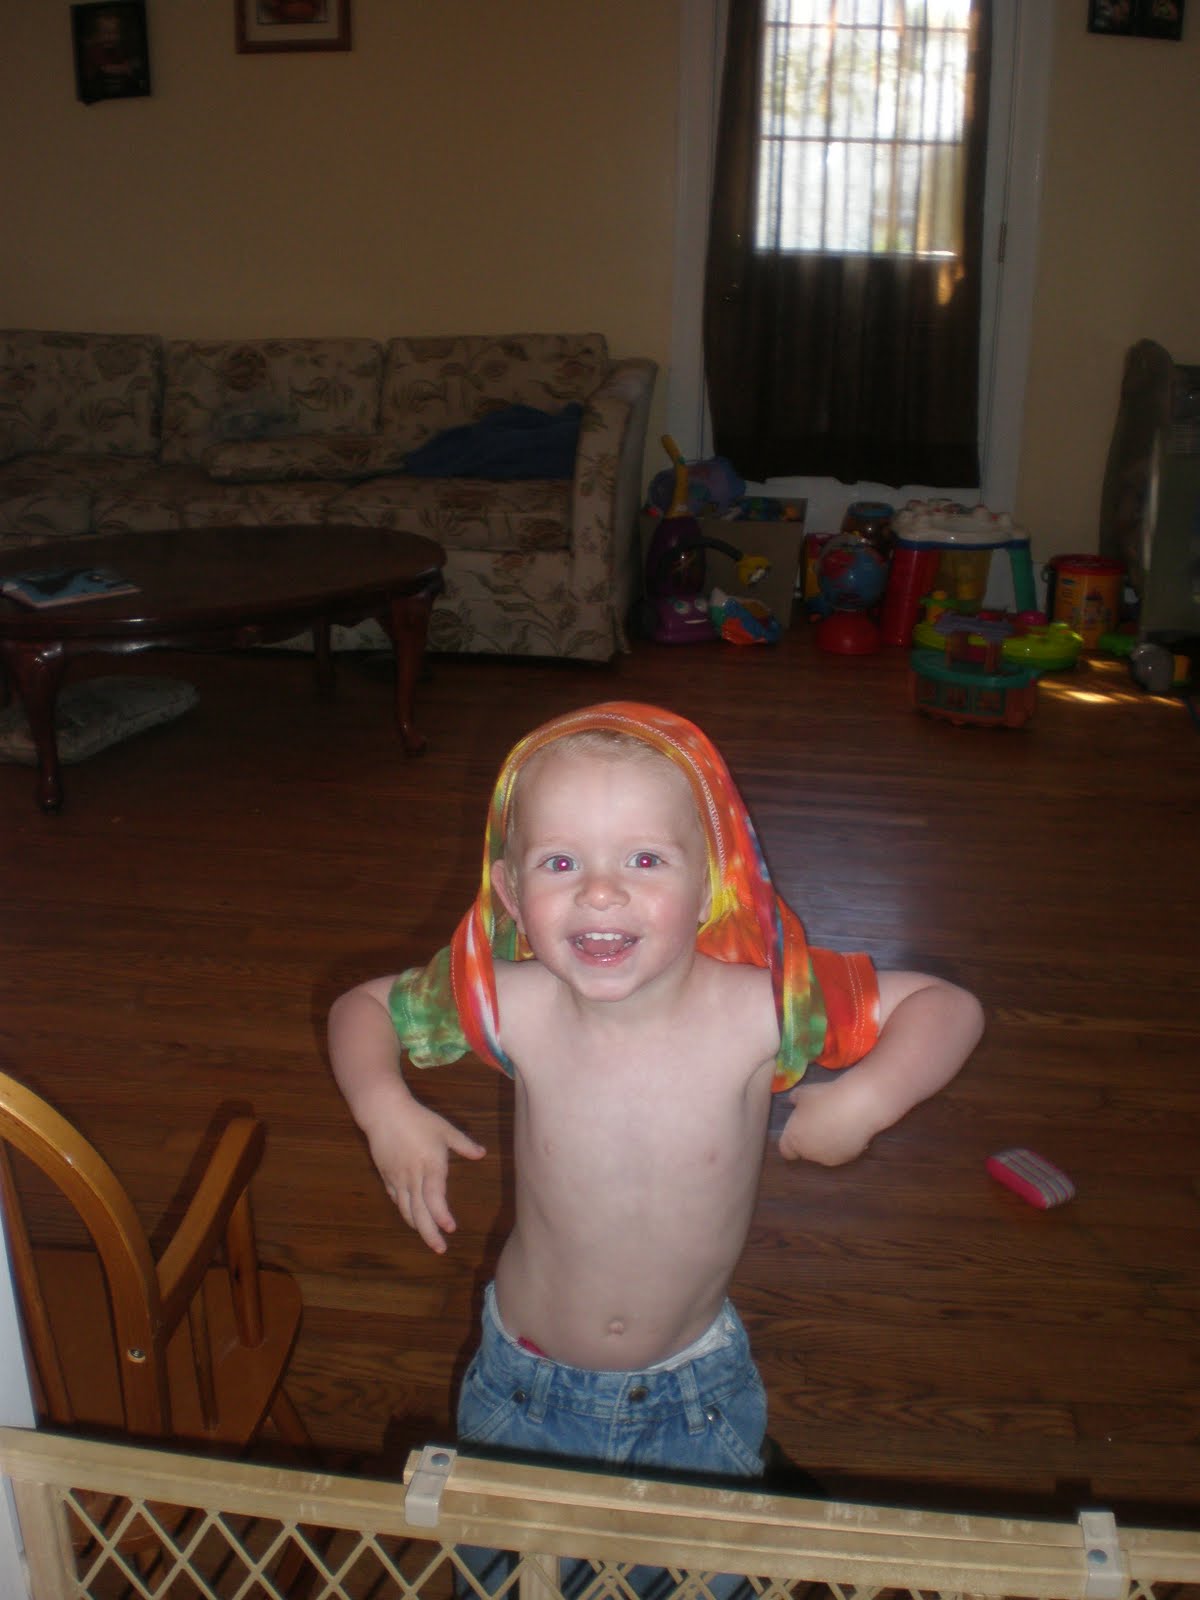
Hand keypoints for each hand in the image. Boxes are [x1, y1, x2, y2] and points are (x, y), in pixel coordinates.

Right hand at [366, 1100, 485, 1252]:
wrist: (383, 1112)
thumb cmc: (418, 1119)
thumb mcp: (444, 1130)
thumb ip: (464, 1144)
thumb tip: (482, 1154)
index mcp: (430, 1166)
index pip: (435, 1198)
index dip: (442, 1215)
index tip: (451, 1228)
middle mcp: (413, 1177)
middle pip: (419, 1211)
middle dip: (430, 1233)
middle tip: (440, 1249)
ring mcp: (397, 1178)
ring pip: (406, 1208)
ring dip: (417, 1225)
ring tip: (428, 1237)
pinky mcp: (386, 1175)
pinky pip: (395, 1198)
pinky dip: (404, 1210)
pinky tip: (410, 1215)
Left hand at [777, 1079, 872, 1165]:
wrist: (856, 1107)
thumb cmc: (824, 1098)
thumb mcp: (805, 1093)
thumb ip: (796, 1098)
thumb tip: (793, 1100)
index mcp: (794, 1140)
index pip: (786, 1150)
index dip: (791, 1141)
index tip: (799, 1128)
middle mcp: (810, 1154)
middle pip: (806, 1151)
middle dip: (810, 1140)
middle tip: (819, 1122)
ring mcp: (830, 1158)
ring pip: (824, 1152)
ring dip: (827, 1142)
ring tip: (836, 1123)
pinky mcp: (848, 1158)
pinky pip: (842, 1151)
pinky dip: (843, 1143)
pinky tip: (849, 1128)